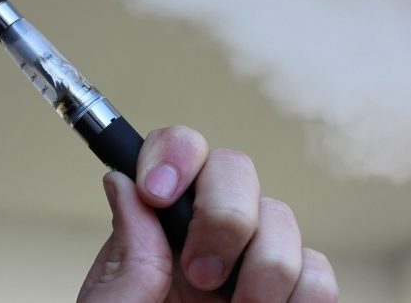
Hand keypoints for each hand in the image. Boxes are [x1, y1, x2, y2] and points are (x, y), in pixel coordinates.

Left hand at [77, 126, 337, 301]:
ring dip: (263, 265)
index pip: (177, 150)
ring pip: (281, 217)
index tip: (157, 193)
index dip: (174, 155)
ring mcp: (251, 262)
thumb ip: (126, 251)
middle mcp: (206, 233)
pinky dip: (301, 294)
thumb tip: (121, 179)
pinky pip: (317, 269)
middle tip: (199, 273)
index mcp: (158, 227)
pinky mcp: (290, 296)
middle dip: (223, 215)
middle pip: (236, 169)